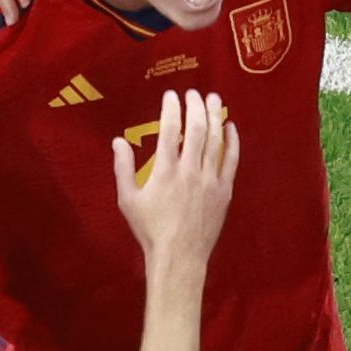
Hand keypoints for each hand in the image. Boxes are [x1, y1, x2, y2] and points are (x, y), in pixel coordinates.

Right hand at [115, 88, 238, 274]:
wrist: (179, 257)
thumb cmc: (150, 230)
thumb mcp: (128, 200)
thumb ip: (123, 168)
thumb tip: (118, 141)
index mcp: (164, 171)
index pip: (170, 130)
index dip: (171, 108)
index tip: (171, 95)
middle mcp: (189, 171)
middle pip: (196, 129)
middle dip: (196, 106)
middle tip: (194, 92)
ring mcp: (209, 181)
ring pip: (215, 140)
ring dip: (214, 116)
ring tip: (213, 99)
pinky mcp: (223, 191)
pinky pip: (230, 160)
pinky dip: (231, 141)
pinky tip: (230, 127)